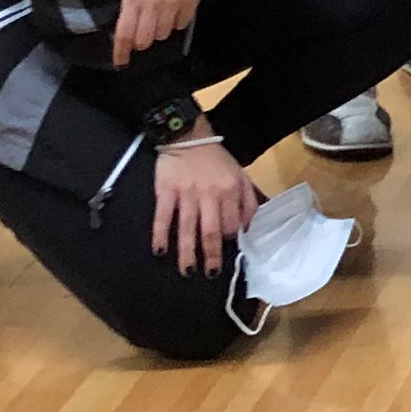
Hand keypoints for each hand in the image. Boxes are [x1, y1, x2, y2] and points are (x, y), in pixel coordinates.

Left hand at [112, 0, 213, 65]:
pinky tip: (175, 9)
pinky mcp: (191, 3)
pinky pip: (181, 25)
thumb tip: (128, 26)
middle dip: (141, 40)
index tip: (120, 63)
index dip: (120, 51)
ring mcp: (173, 4)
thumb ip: (132, 2)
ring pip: (163, 34)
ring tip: (161, 15)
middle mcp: (152, 3)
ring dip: (159, 30)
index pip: (124, 33)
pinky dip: (176, 22)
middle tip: (142, 32)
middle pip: (144, 40)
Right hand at [150, 131, 260, 275]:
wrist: (187, 137)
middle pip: (211, 231)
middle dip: (212, 255)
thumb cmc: (217, 160)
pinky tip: (159, 251)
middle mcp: (209, 195)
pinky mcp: (165, 191)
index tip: (226, 251)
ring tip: (188, 271)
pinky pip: (162, 216)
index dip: (231, 240)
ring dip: (187, 252)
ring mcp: (186, 194)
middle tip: (210, 274)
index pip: (233, 224)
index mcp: (230, 191)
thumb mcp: (240, 176)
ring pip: (187, 228)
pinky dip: (160, 234)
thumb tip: (251, 228)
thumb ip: (248, 201)